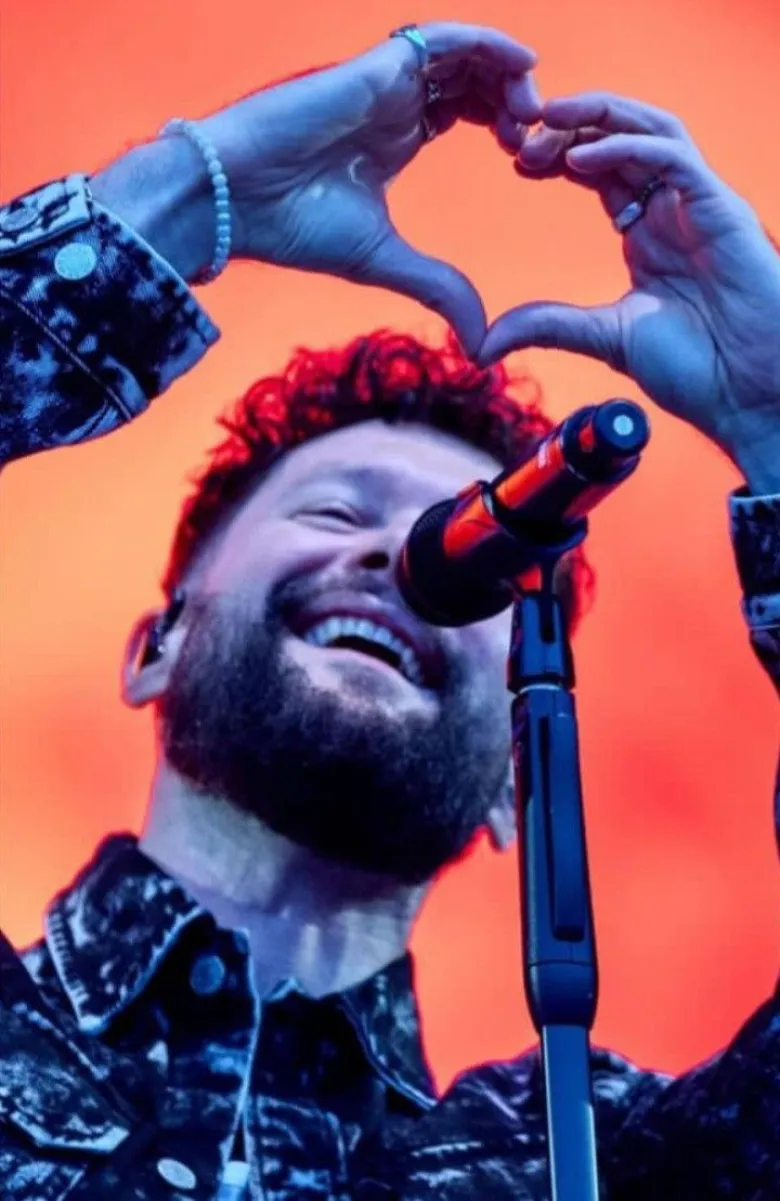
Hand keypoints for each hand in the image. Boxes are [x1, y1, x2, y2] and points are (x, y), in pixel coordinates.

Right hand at [199, 24, 538, 354]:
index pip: (464, 111)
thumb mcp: (385, 260)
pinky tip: (522, 64)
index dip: (504, 126)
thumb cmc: (293, 227)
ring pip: (464, 54)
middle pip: (471, 78)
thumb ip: (437, 287)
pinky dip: (487, 43)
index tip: (529, 161)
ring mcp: (385, 79)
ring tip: (533, 112)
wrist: (235, 200)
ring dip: (506, 74)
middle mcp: (393, 102)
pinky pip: (444, 39)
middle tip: (540, 137)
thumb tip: (482, 341)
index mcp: (394, 137)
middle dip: (513, 100)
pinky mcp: (376, 66)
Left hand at [479, 92, 779, 481]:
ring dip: (598, 117)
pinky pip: (672, 157)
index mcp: (648, 233)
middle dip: (570, 129)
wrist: (746, 392)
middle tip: (520, 138)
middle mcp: (672, 210)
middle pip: (621, 139)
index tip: (516, 160)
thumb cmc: (695, 368)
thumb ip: (549, 325)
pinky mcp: (720, 207)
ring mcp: (698, 204)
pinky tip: (580, 159)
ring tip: (547, 121)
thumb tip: (483, 342)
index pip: (601, 170)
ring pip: (650, 129)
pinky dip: (625, 149)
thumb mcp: (604, 338)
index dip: (558, 156)